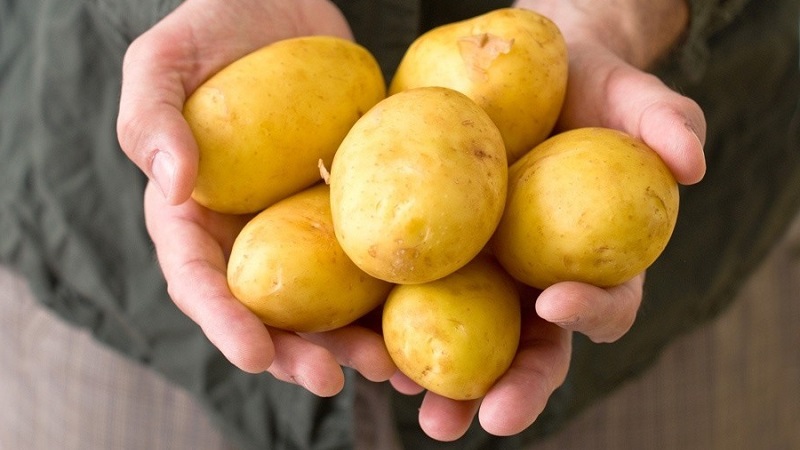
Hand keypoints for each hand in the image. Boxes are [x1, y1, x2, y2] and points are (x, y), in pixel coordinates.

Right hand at [119, 0, 395, 394]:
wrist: (284, 6)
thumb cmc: (215, 28)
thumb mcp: (165, 60)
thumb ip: (152, 119)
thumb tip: (172, 187)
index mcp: (196, 215)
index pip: (199, 279)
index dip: (222, 322)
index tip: (255, 354)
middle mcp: (251, 232)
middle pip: (267, 308)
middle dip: (295, 351)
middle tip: (331, 378)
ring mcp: (305, 224)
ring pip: (326, 298)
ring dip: (353, 341)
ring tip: (391, 369)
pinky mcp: (355, 207)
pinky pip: (373, 255)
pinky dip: (395, 292)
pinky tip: (427, 315)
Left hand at [396, 0, 707, 439]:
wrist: (528, 73)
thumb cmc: (589, 88)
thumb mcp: (629, 94)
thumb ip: (666, 121)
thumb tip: (692, 164)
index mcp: (595, 262)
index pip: (605, 303)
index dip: (590, 311)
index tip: (556, 300)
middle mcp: (540, 282)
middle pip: (534, 349)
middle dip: (516, 387)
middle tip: (489, 417)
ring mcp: (487, 276)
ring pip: (470, 342)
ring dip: (447, 383)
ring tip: (423, 406)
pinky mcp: (438, 258)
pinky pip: (416, 299)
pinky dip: (395, 329)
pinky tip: (370, 345)